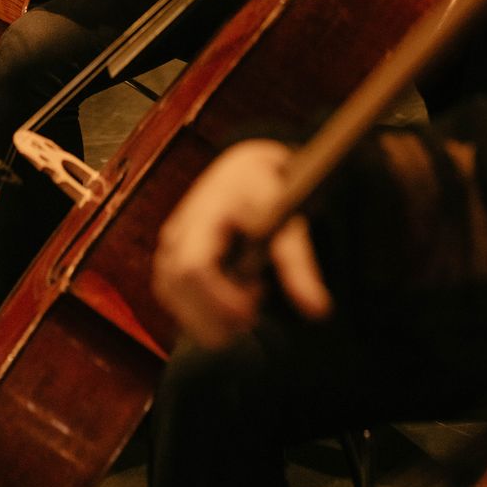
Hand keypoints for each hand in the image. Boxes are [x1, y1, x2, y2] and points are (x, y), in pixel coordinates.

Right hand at [153, 141, 331, 347]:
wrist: (246, 171)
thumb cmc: (269, 191)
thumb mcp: (290, 219)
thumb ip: (299, 264)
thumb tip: (319, 309)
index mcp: (207, 209)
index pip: (193, 267)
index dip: (218, 300)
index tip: (252, 311)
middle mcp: (179, 226)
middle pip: (176, 287)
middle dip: (212, 315)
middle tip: (251, 313)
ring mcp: (168, 243)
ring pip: (170, 296)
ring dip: (205, 315)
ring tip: (243, 298)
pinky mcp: (167, 258)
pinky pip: (171, 296)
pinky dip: (199, 309)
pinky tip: (228, 296)